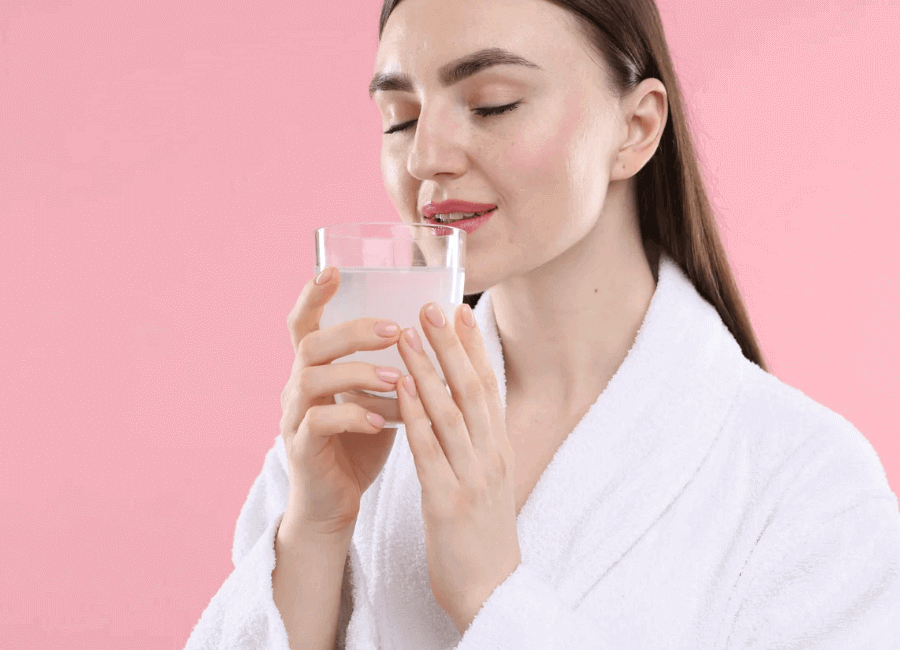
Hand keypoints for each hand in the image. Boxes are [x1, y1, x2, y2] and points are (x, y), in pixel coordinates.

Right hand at [279, 266, 403, 536]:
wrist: (335, 504)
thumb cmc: (361, 442)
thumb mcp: (379, 397)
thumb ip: (393, 366)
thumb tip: (439, 333)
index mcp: (314, 368)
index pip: (304, 321)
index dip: (314, 294)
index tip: (333, 268)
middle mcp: (296, 385)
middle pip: (310, 342)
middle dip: (352, 331)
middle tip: (394, 329)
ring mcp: (293, 416)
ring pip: (312, 378)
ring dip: (357, 372)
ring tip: (397, 378)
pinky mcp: (300, 448)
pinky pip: (318, 422)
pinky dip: (352, 416)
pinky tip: (382, 420)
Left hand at [395, 301, 521, 633]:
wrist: (491, 593)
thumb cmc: (481, 538)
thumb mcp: (487, 483)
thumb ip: (477, 445)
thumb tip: (463, 410)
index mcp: (499, 449)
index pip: (488, 387)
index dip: (474, 347)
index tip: (459, 310)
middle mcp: (491, 456)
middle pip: (471, 389)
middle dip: (451, 344)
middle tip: (431, 305)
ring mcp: (472, 477)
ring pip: (450, 411)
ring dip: (428, 367)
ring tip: (405, 332)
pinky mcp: (447, 501)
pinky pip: (429, 449)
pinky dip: (415, 413)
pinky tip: (399, 387)